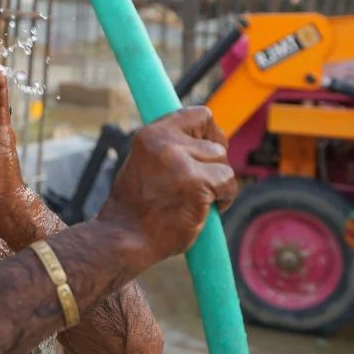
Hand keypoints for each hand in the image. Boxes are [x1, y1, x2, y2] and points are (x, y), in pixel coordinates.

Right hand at [96, 106, 237, 270]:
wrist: (125, 238)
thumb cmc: (136, 207)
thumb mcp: (145, 163)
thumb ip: (170, 149)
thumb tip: (206, 141)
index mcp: (151, 135)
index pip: (198, 115)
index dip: (210, 133)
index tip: (209, 150)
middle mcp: (165, 143)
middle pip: (216, 144)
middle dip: (215, 166)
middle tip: (203, 183)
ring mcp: (181, 162)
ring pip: (223, 163)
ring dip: (219, 183)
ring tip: (200, 200)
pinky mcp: (196, 183)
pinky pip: (228, 183)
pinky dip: (225, 198)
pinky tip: (207, 209)